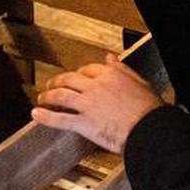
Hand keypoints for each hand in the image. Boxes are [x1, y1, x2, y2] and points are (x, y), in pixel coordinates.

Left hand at [31, 55, 165, 153]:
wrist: (152, 131)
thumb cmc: (150, 111)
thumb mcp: (139, 82)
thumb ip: (122, 69)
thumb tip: (110, 58)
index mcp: (110, 75)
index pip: (87, 69)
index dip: (77, 73)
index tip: (74, 77)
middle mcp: (96, 86)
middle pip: (69, 79)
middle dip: (57, 82)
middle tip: (51, 86)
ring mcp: (88, 104)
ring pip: (61, 96)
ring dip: (48, 97)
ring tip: (42, 99)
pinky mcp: (85, 123)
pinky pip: (60, 119)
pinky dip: (45, 117)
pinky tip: (37, 114)